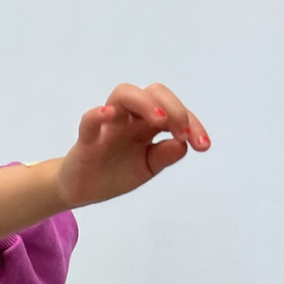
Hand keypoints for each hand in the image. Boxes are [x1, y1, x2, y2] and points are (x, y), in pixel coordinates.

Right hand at [55, 84, 210, 208]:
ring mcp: (108, 125)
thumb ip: (164, 156)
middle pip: (153, 92)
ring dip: (145, 103)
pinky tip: (110, 114)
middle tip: (183, 132)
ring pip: (123, 94)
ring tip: (159, 120)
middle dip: (174, 107)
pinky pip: (89, 120)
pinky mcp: (87, 138)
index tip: (203, 145)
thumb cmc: (114, 174)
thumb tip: (183, 145)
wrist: (81, 191)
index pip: (173, 112)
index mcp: (146, 125)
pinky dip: (98, 114)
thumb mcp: (146, 168)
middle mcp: (129, 118)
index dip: (192, 124)